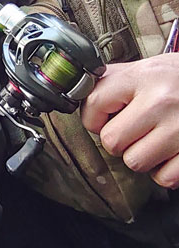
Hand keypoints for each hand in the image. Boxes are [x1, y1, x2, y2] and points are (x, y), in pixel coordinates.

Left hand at [81, 55, 178, 187]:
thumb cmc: (176, 78)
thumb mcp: (145, 68)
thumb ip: (113, 82)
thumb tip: (78, 97)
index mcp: (142, 76)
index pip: (94, 104)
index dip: (93, 117)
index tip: (107, 116)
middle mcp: (161, 101)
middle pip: (112, 141)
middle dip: (119, 140)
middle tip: (135, 129)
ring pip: (135, 162)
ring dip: (142, 156)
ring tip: (154, 139)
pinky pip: (164, 178)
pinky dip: (165, 171)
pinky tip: (171, 152)